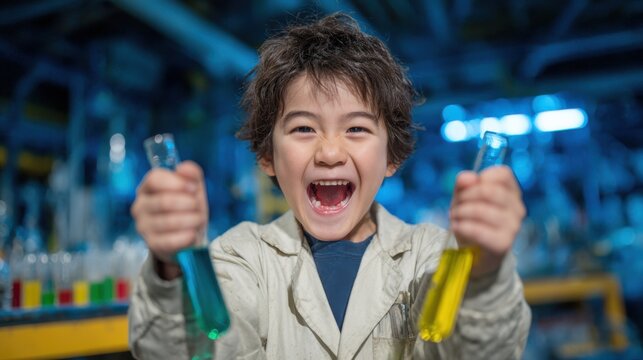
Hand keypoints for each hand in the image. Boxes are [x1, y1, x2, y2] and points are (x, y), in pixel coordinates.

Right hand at [131, 161, 208, 278]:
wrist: (186, 237)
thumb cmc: (187, 209)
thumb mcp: (192, 189)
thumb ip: (191, 174)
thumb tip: (184, 168)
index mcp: (148, 187)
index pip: (154, 178)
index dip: (177, 182)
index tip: (193, 188)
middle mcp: (140, 206)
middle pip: (164, 201)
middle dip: (188, 204)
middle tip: (197, 206)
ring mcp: (144, 226)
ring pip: (169, 221)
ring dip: (191, 220)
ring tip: (198, 220)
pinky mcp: (152, 244)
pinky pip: (171, 240)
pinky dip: (187, 236)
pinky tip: (193, 234)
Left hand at [449, 166, 525, 277]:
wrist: (475, 254)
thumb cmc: (471, 220)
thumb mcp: (463, 198)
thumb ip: (463, 184)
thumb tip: (467, 177)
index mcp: (511, 193)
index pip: (503, 174)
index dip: (481, 177)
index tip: (468, 188)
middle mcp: (517, 208)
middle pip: (488, 190)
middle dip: (465, 197)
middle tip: (456, 206)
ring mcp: (513, 226)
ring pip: (481, 210)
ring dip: (460, 212)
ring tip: (455, 218)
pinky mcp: (504, 244)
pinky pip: (478, 230)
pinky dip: (462, 227)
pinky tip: (458, 228)